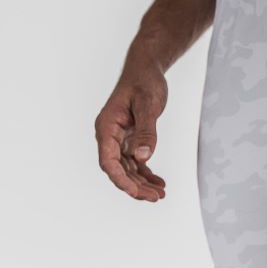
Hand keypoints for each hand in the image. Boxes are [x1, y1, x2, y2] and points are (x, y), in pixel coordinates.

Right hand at [95, 57, 167, 201]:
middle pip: (118, 169)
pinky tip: (159, 183)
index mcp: (107, 128)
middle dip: (135, 186)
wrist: (145, 69)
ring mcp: (119, 139)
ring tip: (160, 195)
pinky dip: (146, 173)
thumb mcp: (148, 105)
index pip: (108, 161)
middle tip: (156, 198)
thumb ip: (146, 131)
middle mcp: (109, 136)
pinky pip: (136, 162)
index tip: (136, 192)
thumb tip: (143, 158)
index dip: (120, 180)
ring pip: (128, 168)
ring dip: (142, 183)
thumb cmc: (144, 83)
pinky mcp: (131, 138)